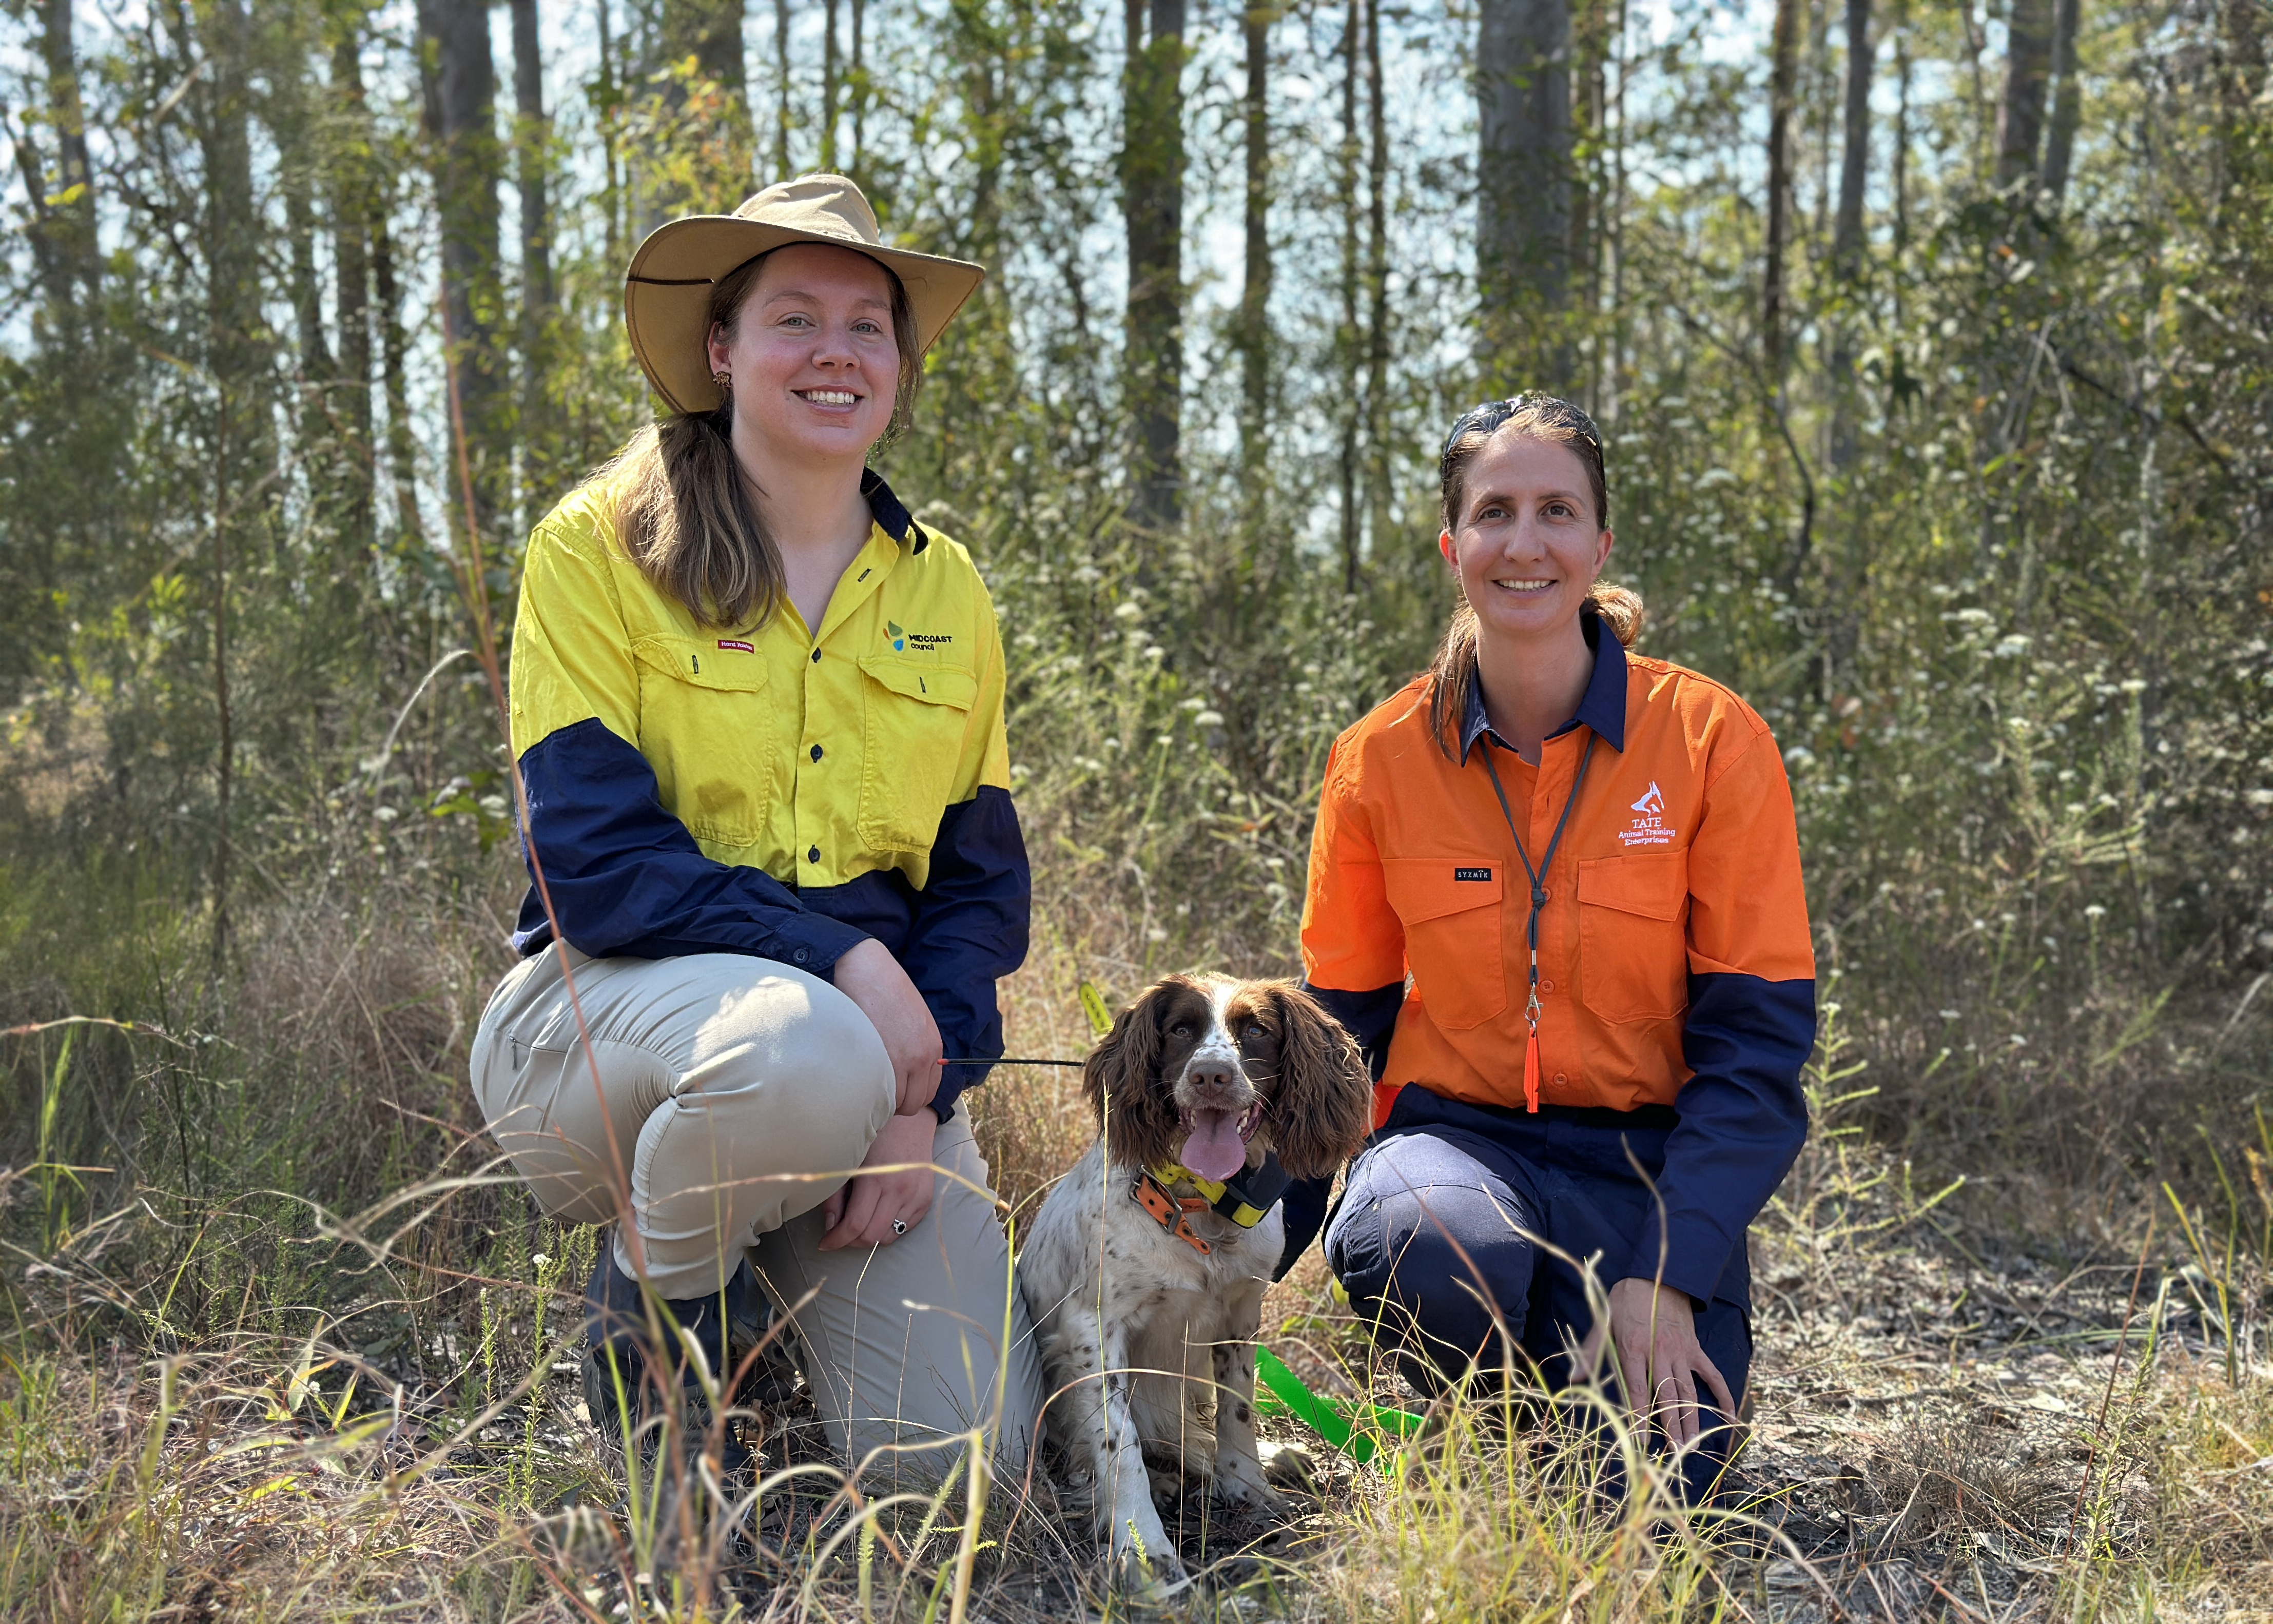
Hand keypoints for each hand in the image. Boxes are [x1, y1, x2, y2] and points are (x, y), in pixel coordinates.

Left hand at [818, 1111, 936, 1249]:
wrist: (910, 1123)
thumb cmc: (875, 1138)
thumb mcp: (848, 1161)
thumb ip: (835, 1196)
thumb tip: (831, 1227)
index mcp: (876, 1179)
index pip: (855, 1225)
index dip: (836, 1240)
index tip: (824, 1243)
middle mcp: (900, 1191)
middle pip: (872, 1237)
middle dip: (850, 1242)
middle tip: (838, 1237)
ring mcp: (916, 1197)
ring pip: (889, 1237)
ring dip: (870, 1238)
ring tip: (857, 1228)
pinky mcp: (926, 1200)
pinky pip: (905, 1228)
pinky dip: (888, 1229)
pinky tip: (877, 1218)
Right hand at [832, 938, 942, 1116]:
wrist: (866, 968)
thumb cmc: (885, 990)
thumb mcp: (914, 1020)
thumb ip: (916, 1046)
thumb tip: (907, 1073)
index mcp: (933, 1048)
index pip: (928, 1092)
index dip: (908, 1095)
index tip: (892, 1090)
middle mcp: (923, 1057)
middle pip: (913, 1103)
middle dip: (895, 1103)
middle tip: (876, 1091)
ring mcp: (902, 1059)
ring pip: (894, 1102)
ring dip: (880, 1099)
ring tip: (865, 1083)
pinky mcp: (880, 1057)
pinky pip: (877, 1092)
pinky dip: (869, 1092)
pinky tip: (858, 1078)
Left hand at [1592, 1277, 1735, 1450]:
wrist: (1657, 1276)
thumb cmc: (1625, 1302)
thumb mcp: (1602, 1323)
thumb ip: (1590, 1353)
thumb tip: (1574, 1379)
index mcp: (1634, 1349)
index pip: (1638, 1391)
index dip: (1640, 1419)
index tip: (1642, 1443)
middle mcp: (1660, 1354)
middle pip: (1667, 1398)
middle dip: (1671, 1428)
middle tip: (1675, 1454)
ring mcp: (1681, 1352)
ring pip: (1688, 1392)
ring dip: (1691, 1420)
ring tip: (1693, 1445)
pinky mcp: (1695, 1348)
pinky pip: (1712, 1374)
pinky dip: (1722, 1394)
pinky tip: (1727, 1416)